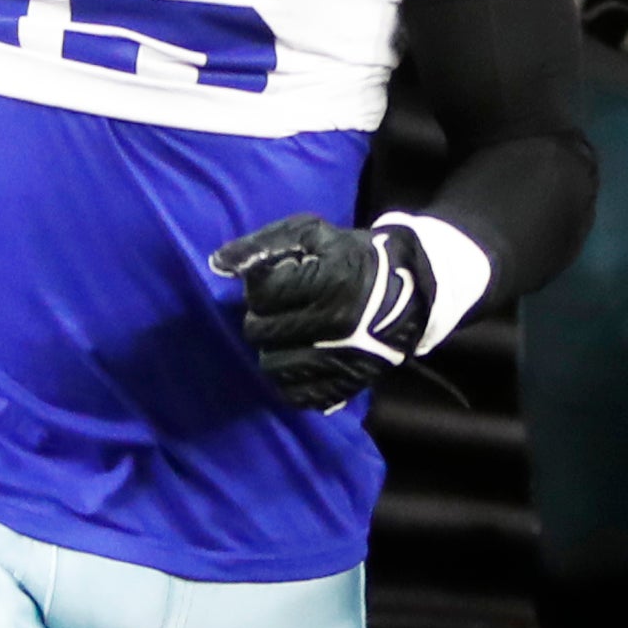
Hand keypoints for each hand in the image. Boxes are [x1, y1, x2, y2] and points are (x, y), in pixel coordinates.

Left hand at [211, 215, 433, 409]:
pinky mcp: (345, 385)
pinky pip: (294, 394)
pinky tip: (299, 358)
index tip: (277, 280)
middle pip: (259, 332)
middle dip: (262, 316)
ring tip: (289, 334)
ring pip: (270, 366)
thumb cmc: (353, 257)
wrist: (409, 293)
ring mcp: (340, 359)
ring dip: (272, 348)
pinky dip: (289, 378)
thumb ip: (264, 243)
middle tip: (281, 307)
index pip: (261, 293)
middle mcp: (335, 325)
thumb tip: (218, 264)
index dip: (260, 285)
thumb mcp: (312, 234)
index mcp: (329, 282)